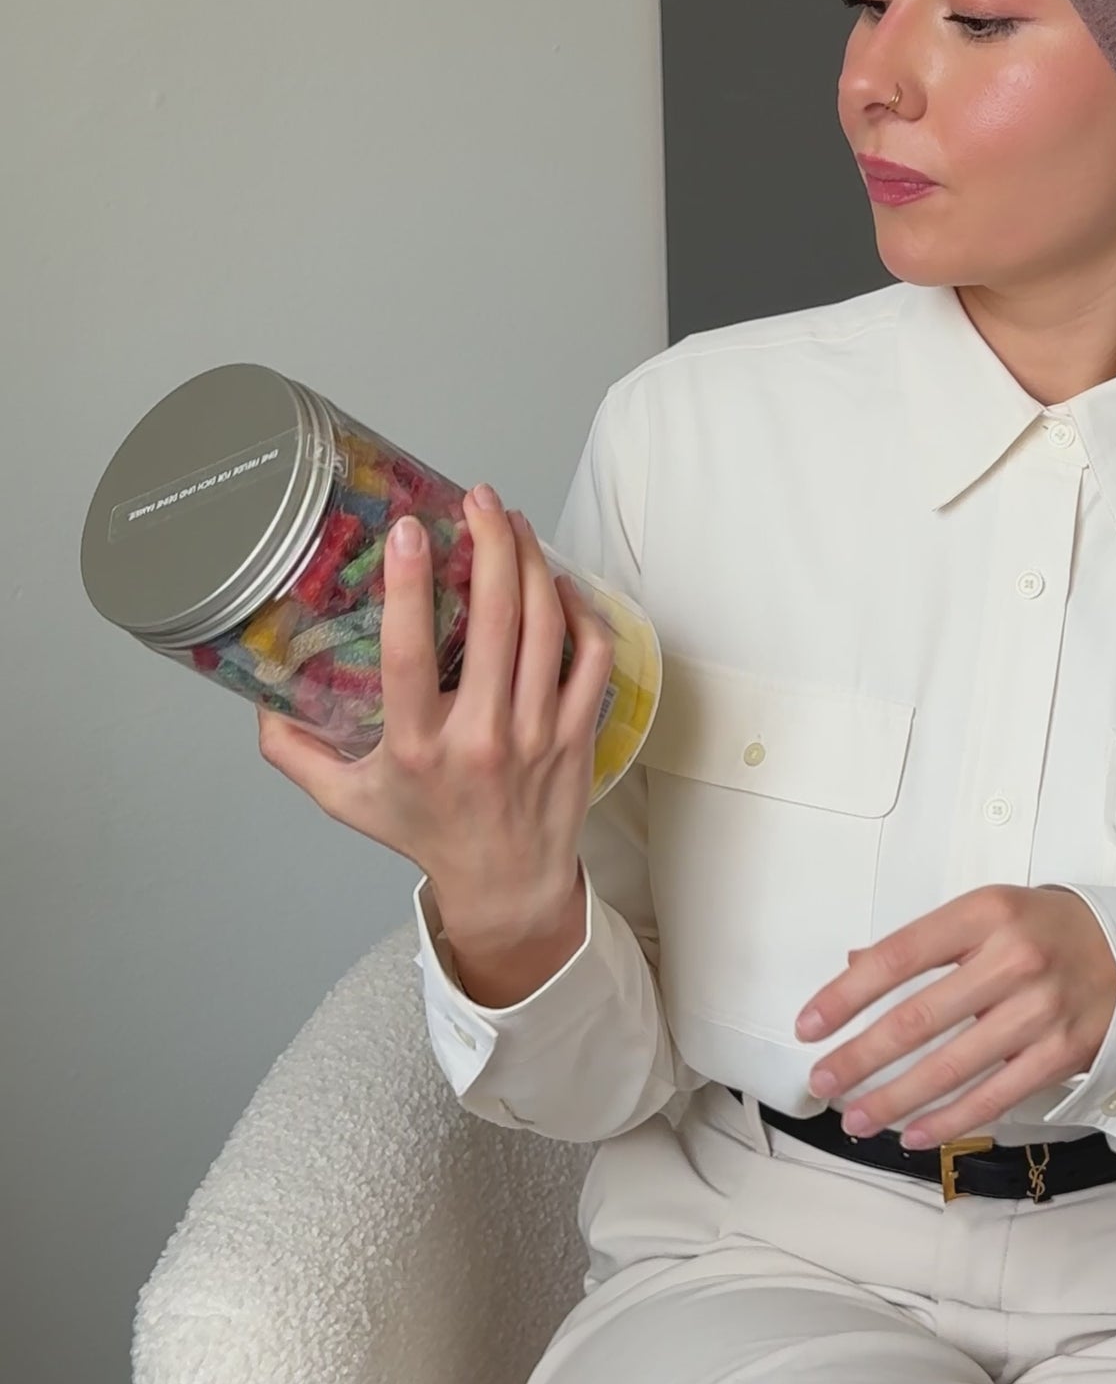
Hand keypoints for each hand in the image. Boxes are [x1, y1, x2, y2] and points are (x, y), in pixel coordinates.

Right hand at [253, 485, 611, 977]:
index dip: (411, 585)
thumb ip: (295, 752)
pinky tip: (557, 580)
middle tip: (477, 499)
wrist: (505, 884)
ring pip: (546, 627)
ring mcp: (536, 733)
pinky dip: (579, 610)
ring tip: (511, 522)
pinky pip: (589, 656)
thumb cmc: (425, 833)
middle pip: (494, 620)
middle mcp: (479, 736)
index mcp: (416, 746)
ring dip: (532, 562)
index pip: (409, 653)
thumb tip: (256, 699)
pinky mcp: (577, 733)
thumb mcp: (346, 799)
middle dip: (489, 544)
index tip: (411, 528)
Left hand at [795, 885, 1115, 1144]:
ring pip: (951, 1067)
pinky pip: (994, 1096)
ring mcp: (1041, 1010)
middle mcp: (1014, 959)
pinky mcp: (1063, 1053)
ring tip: (855, 1117)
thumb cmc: (1052, 931)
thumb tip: (853, 964)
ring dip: (894, 1099)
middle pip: (917, 1019)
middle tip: (821, 1081)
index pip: (898, 956)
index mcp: (986, 913)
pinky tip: (912, 1134)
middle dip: (860, 1057)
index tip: (809, 1025)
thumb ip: (925, 942)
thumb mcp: (991, 914)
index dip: (846, 995)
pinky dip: (948, 1121)